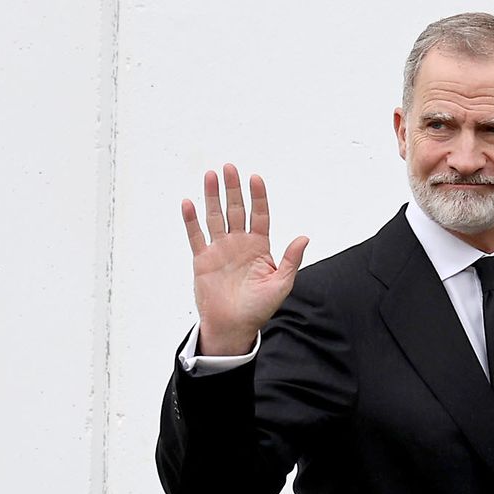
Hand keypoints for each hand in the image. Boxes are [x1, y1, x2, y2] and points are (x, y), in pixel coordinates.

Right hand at [183, 164, 308, 354]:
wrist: (234, 326)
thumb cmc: (259, 308)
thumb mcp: (281, 284)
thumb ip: (291, 260)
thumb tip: (304, 237)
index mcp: (259, 248)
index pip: (259, 216)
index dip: (258, 197)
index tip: (255, 178)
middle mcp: (239, 244)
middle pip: (236, 210)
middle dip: (233, 189)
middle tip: (229, 168)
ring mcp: (220, 250)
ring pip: (215, 217)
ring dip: (211, 196)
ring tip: (210, 176)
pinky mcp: (202, 260)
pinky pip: (196, 236)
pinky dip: (191, 220)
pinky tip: (189, 203)